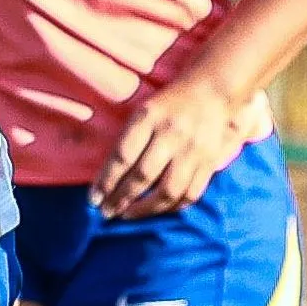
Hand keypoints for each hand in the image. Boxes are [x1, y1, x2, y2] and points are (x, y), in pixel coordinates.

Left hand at [93, 70, 247, 220]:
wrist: (213, 91)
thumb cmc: (168, 104)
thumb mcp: (143, 111)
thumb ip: (127, 141)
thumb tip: (106, 181)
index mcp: (149, 117)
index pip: (123, 155)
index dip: (106, 181)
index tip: (93, 199)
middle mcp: (172, 134)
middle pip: (143, 175)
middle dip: (121, 198)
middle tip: (106, 212)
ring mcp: (193, 150)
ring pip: (168, 191)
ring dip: (145, 209)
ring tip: (127, 214)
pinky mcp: (209, 162)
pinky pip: (190, 194)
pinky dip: (171, 207)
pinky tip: (155, 210)